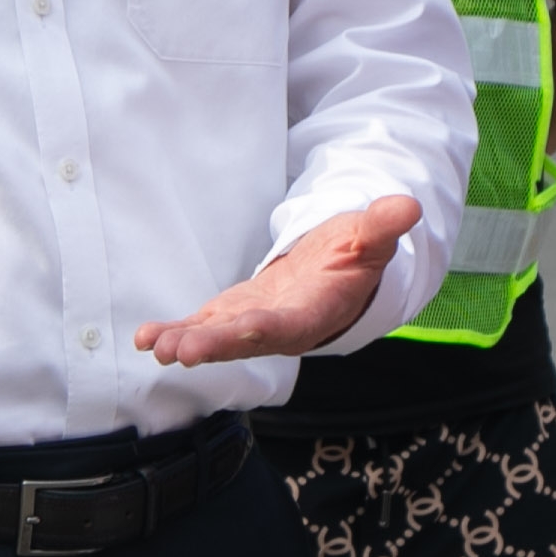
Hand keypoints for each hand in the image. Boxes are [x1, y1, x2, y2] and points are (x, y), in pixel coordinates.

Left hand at [137, 196, 423, 365]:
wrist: (334, 273)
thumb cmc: (354, 254)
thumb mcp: (370, 235)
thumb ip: (382, 225)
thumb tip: (409, 204)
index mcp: (316, 311)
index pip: (290, 323)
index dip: (266, 328)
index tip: (241, 329)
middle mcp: (281, 328)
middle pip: (245, 341)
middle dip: (213, 347)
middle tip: (180, 352)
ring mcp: (251, 325)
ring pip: (217, 339)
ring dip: (187, 343)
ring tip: (156, 345)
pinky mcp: (230, 318)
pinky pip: (200, 329)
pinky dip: (174, 333)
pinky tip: (146, 337)